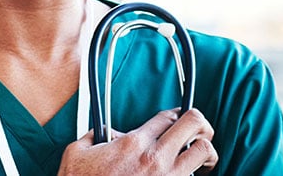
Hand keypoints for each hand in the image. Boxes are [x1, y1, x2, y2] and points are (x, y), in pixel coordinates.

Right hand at [58, 108, 217, 174]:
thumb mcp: (78, 152)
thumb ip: (96, 135)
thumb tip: (106, 133)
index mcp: (133, 144)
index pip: (168, 116)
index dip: (174, 114)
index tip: (175, 119)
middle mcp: (154, 158)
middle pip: (194, 123)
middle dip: (199, 123)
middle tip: (197, 130)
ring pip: (203, 152)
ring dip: (204, 150)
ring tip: (199, 153)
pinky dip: (193, 175)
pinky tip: (188, 174)